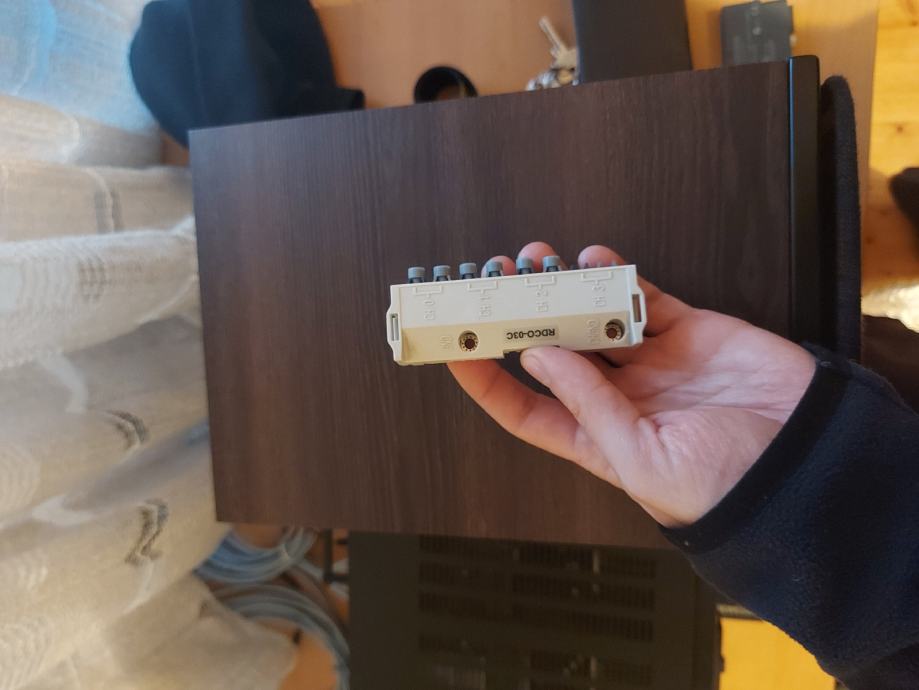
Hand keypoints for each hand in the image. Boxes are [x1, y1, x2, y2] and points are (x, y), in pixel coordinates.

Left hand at [448, 242, 815, 527]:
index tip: (454, 346)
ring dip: (560, 287)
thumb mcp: (643, 458)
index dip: (486, 380)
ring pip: (591, 316)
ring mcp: (651, 362)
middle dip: (521, 315)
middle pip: (553, 350)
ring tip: (535, 257)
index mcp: (595, 439)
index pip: (524, 408)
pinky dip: (617, 276)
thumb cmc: (721, 484)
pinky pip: (643, 298)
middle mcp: (615, 398)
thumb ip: (590, 406)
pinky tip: (593, 259)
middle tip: (495, 277)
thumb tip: (538, 355)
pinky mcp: (688, 330)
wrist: (808, 462)